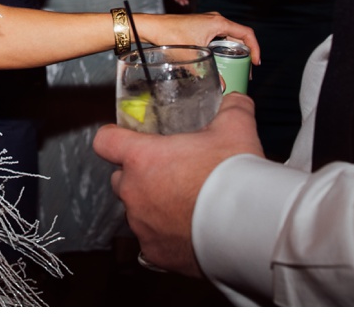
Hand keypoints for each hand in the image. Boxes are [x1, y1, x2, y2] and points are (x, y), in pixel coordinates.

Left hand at [92, 93, 263, 277]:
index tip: (127, 139)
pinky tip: (191, 230)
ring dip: (156, 206)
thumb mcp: (236, 127)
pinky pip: (153, 240)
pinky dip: (167, 236)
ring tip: (189, 204)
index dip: (115, 138)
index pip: (105, 142)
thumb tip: (234, 101)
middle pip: (121, 179)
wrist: (247, 225)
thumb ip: (231, 108)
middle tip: (173, 173)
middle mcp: (134, 192)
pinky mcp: (155, 252)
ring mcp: (141, 225)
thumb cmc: (233, 175)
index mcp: (143, 158)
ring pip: (138, 211)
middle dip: (141, 176)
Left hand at [146, 12, 259, 63]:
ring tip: (235, 68)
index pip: (246, 33)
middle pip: (239, 37)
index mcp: (218, 22)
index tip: (256, 62)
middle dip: (245, 54)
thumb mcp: (192, 57)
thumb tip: (221, 86)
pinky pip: (219, 38)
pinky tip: (219, 62)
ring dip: (233, 52)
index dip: (255, 48)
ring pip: (228, 38)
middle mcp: (216, 20)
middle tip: (246, 70)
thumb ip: (208, 72)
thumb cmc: (169, 36)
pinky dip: (223, 50)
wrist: (152, 27)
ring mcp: (208, 23)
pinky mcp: (201, 27)